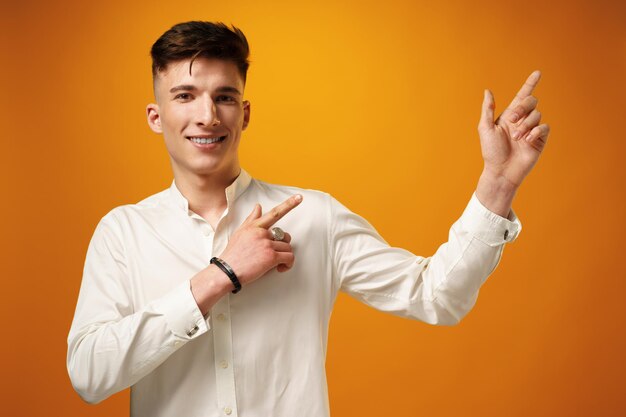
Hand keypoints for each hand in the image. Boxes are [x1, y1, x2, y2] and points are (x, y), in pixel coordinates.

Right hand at [218, 194, 302, 285]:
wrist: (226, 271)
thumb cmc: (233, 254)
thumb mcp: (240, 232)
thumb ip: (251, 219)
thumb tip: (258, 206)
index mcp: (255, 226)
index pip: (274, 213)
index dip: (288, 204)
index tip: (299, 197)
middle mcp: (262, 233)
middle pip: (285, 236)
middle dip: (283, 245)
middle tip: (275, 253)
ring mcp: (267, 244)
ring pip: (288, 248)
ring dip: (284, 257)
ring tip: (275, 263)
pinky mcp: (270, 256)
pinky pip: (289, 257)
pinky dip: (288, 264)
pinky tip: (279, 268)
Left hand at [478, 70, 550, 188]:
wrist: (501, 171)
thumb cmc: (491, 152)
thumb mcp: (485, 128)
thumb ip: (488, 109)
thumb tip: (488, 91)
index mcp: (509, 115)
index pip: (522, 96)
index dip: (530, 84)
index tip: (538, 73)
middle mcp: (522, 120)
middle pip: (531, 101)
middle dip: (522, 108)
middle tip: (512, 120)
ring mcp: (532, 129)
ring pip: (537, 115)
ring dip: (525, 125)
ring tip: (516, 139)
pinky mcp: (540, 140)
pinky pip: (545, 127)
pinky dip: (536, 131)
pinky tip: (527, 141)